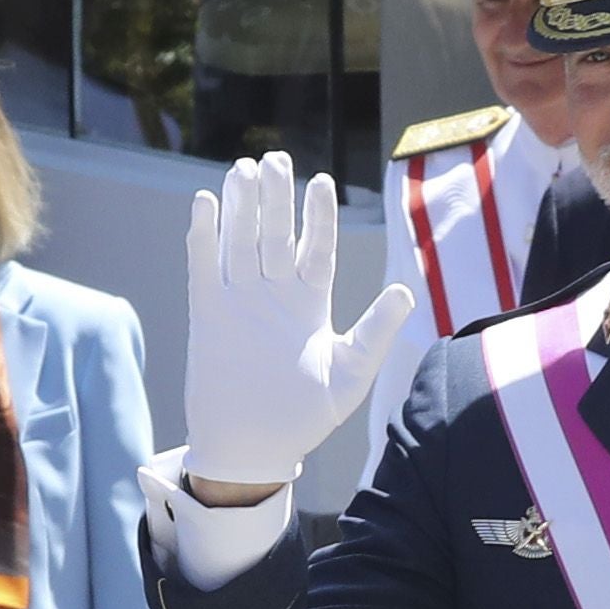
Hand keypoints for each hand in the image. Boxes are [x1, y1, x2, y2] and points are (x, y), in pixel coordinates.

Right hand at [178, 151, 413, 499]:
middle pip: (275, 235)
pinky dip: (203, 236)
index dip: (318, 216)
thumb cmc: (305, 417)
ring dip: (241, 206)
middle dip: (276, 198)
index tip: (322, 183)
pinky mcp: (207, 314)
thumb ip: (375, 332)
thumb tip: (405, 291)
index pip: (316, 248)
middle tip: (276, 159)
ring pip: (240, 242)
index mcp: (310, 303)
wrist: (254, 449)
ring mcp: (240, 301)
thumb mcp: (350, 374)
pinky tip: (206, 203)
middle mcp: (274, 295)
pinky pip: (204, 267)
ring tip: (243, 169)